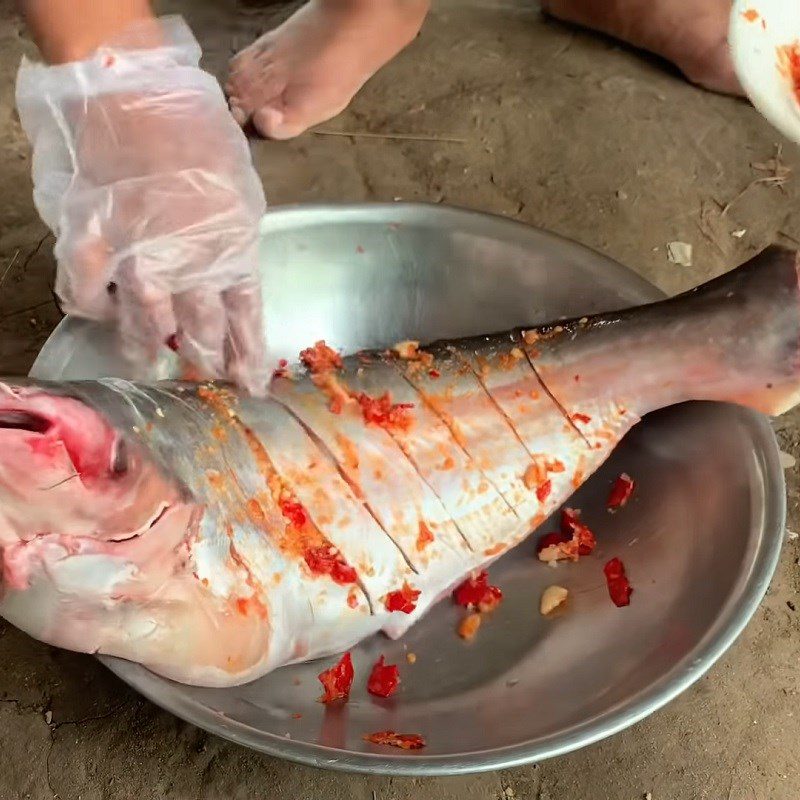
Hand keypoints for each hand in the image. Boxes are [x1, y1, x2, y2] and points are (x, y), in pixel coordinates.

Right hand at [17, 17, 268, 393]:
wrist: (138, 97)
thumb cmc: (200, 135)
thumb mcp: (240, 194)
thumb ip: (234, 243)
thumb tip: (230, 276)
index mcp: (232, 255)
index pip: (245, 323)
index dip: (248, 358)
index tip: (251, 386)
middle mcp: (187, 271)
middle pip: (198, 334)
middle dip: (205, 359)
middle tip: (203, 375)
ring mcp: (135, 263)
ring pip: (143, 327)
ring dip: (146, 349)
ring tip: (146, 362)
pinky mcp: (89, 247)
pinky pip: (84, 296)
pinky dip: (91, 306)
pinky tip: (98, 310)